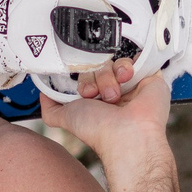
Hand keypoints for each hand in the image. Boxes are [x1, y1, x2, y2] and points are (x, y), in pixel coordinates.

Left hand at [38, 57, 173, 171]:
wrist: (128, 134)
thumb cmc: (99, 131)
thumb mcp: (66, 118)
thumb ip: (51, 108)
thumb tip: (44, 94)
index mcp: (95, 98)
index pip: (84, 73)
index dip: (81, 77)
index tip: (83, 91)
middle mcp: (112, 90)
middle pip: (97, 66)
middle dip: (94, 79)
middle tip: (97, 95)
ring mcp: (130, 83)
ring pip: (113, 61)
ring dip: (109, 76)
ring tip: (115, 95)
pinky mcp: (147, 76)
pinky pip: (134, 58)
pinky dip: (127, 67)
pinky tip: (127, 80)